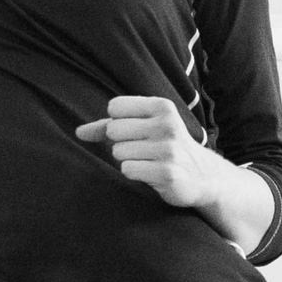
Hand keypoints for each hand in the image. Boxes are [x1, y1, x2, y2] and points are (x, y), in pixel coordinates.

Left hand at [75, 96, 223, 209]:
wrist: (202, 175)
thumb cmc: (165, 146)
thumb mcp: (144, 127)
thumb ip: (108, 126)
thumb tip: (78, 132)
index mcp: (162, 106)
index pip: (115, 107)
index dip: (116, 122)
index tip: (134, 130)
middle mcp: (167, 125)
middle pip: (114, 130)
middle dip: (121, 143)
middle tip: (142, 149)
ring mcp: (168, 150)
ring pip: (118, 152)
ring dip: (128, 160)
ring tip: (149, 161)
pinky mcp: (167, 173)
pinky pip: (127, 170)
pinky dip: (134, 173)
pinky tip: (152, 173)